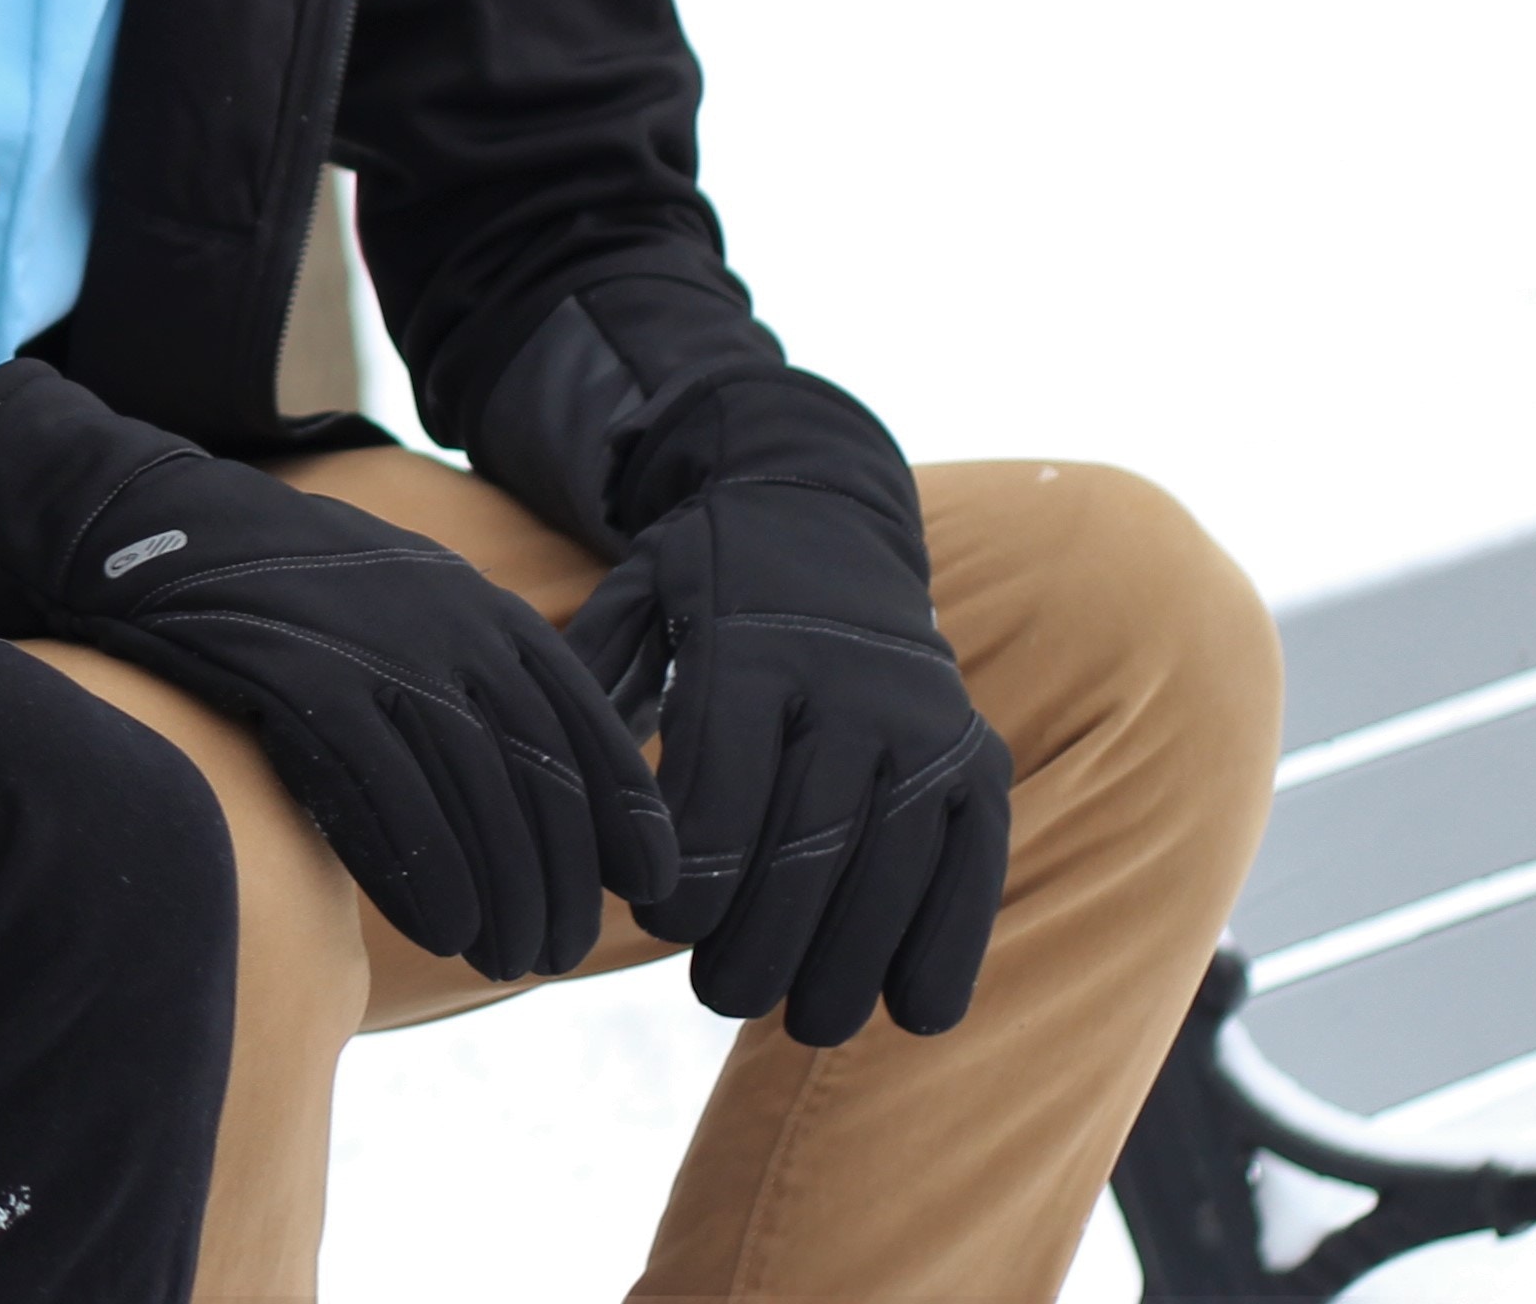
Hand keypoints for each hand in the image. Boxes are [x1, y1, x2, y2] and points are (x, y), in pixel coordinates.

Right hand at [48, 428, 677, 983]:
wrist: (160, 526)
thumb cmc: (295, 596)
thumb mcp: (409, 611)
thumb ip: (480, 679)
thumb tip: (551, 792)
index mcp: (484, 610)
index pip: (585, 725)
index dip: (628, 816)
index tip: (651, 890)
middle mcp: (445, 625)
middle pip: (534, 772)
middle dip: (559, 875)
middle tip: (556, 953)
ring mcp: (373, 650)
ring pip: (468, 791)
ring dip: (500, 890)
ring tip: (506, 959)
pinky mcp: (299, 679)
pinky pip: (380, 792)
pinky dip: (420, 870)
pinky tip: (441, 929)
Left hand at [570, 450, 1008, 1044]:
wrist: (824, 515)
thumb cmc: (705, 583)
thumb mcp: (632, 599)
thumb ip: (589, 686)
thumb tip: (554, 801)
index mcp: (751, 648)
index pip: (721, 791)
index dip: (689, 881)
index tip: (658, 927)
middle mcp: (851, 686)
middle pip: (809, 843)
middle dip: (762, 940)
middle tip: (718, 995)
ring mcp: (927, 724)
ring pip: (894, 866)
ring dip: (850, 962)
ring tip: (802, 1020)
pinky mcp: (980, 756)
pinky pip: (975, 863)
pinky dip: (949, 941)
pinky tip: (913, 1010)